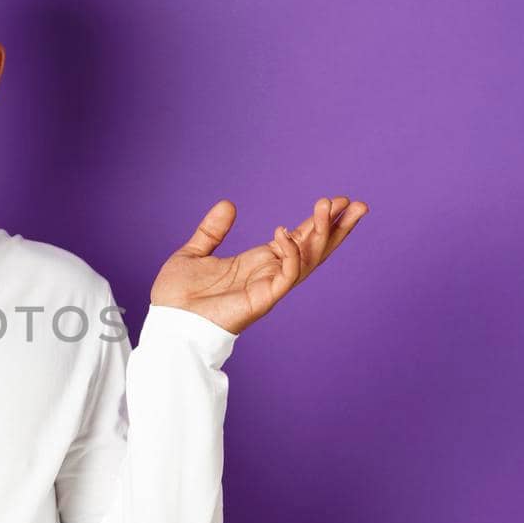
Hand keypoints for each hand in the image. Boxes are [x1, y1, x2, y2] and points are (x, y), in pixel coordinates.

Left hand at [150, 196, 368, 334]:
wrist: (166, 321)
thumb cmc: (176, 296)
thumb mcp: (194, 252)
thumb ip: (212, 230)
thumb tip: (228, 204)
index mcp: (257, 263)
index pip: (298, 240)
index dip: (318, 222)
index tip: (339, 201)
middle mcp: (268, 275)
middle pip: (314, 250)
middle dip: (337, 228)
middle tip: (357, 204)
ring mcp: (268, 288)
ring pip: (307, 260)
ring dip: (320, 233)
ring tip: (327, 206)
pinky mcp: (262, 300)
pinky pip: (286, 276)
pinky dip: (290, 254)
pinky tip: (284, 233)